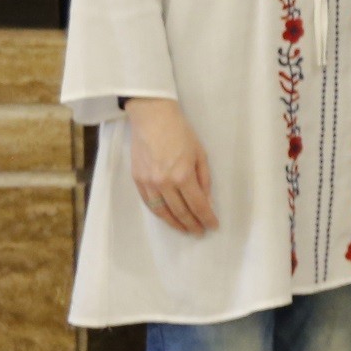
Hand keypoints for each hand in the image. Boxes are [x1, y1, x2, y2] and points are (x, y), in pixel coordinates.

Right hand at [124, 96, 217, 233]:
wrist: (152, 119)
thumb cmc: (181, 133)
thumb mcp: (200, 154)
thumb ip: (204, 180)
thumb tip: (207, 201)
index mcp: (183, 176)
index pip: (197, 205)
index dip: (206, 218)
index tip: (213, 226)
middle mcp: (164, 183)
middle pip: (180, 212)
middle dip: (192, 224)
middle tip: (200, 231)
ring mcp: (148, 183)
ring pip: (162, 211)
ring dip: (175, 223)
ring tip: (185, 229)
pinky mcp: (137, 180)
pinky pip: (149, 203)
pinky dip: (159, 213)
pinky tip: (168, 216)